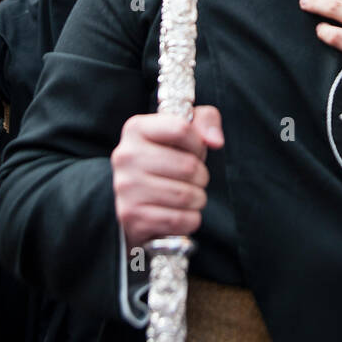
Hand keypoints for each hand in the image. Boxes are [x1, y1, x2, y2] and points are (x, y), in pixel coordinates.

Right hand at [112, 106, 222, 249]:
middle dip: (201, 176)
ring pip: (186, 196)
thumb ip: (206, 121)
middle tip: (194, 179)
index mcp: (136, 128)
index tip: (194, 152)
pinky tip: (180, 213)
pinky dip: (189, 220)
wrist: (136, 201)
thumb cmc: (166, 160)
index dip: (198, 144)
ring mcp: (126, 187)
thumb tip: (216, 141)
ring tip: (188, 196)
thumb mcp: (184, 132)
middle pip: (188, 166)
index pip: (182, 129)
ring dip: (197, 199)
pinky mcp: (131, 215)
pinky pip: (179, 220)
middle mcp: (125, 155)